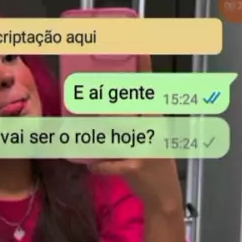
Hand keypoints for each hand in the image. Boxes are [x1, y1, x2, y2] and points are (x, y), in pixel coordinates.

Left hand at [87, 55, 182, 214]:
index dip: (145, 67)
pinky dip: (97, 164)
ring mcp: (144, 147)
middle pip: (126, 107)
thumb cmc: (153, 165)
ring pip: (113, 132)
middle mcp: (153, 129)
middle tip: (83, 94)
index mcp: (156, 118)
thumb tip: (101, 112)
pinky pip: (108, 161)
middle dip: (103, 103)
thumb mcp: (149, 139)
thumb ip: (132, 124)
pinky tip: (90, 166)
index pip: (150, 89)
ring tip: (77, 129)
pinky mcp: (135, 166)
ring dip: (92, 132)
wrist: (163, 195)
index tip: (139, 45)